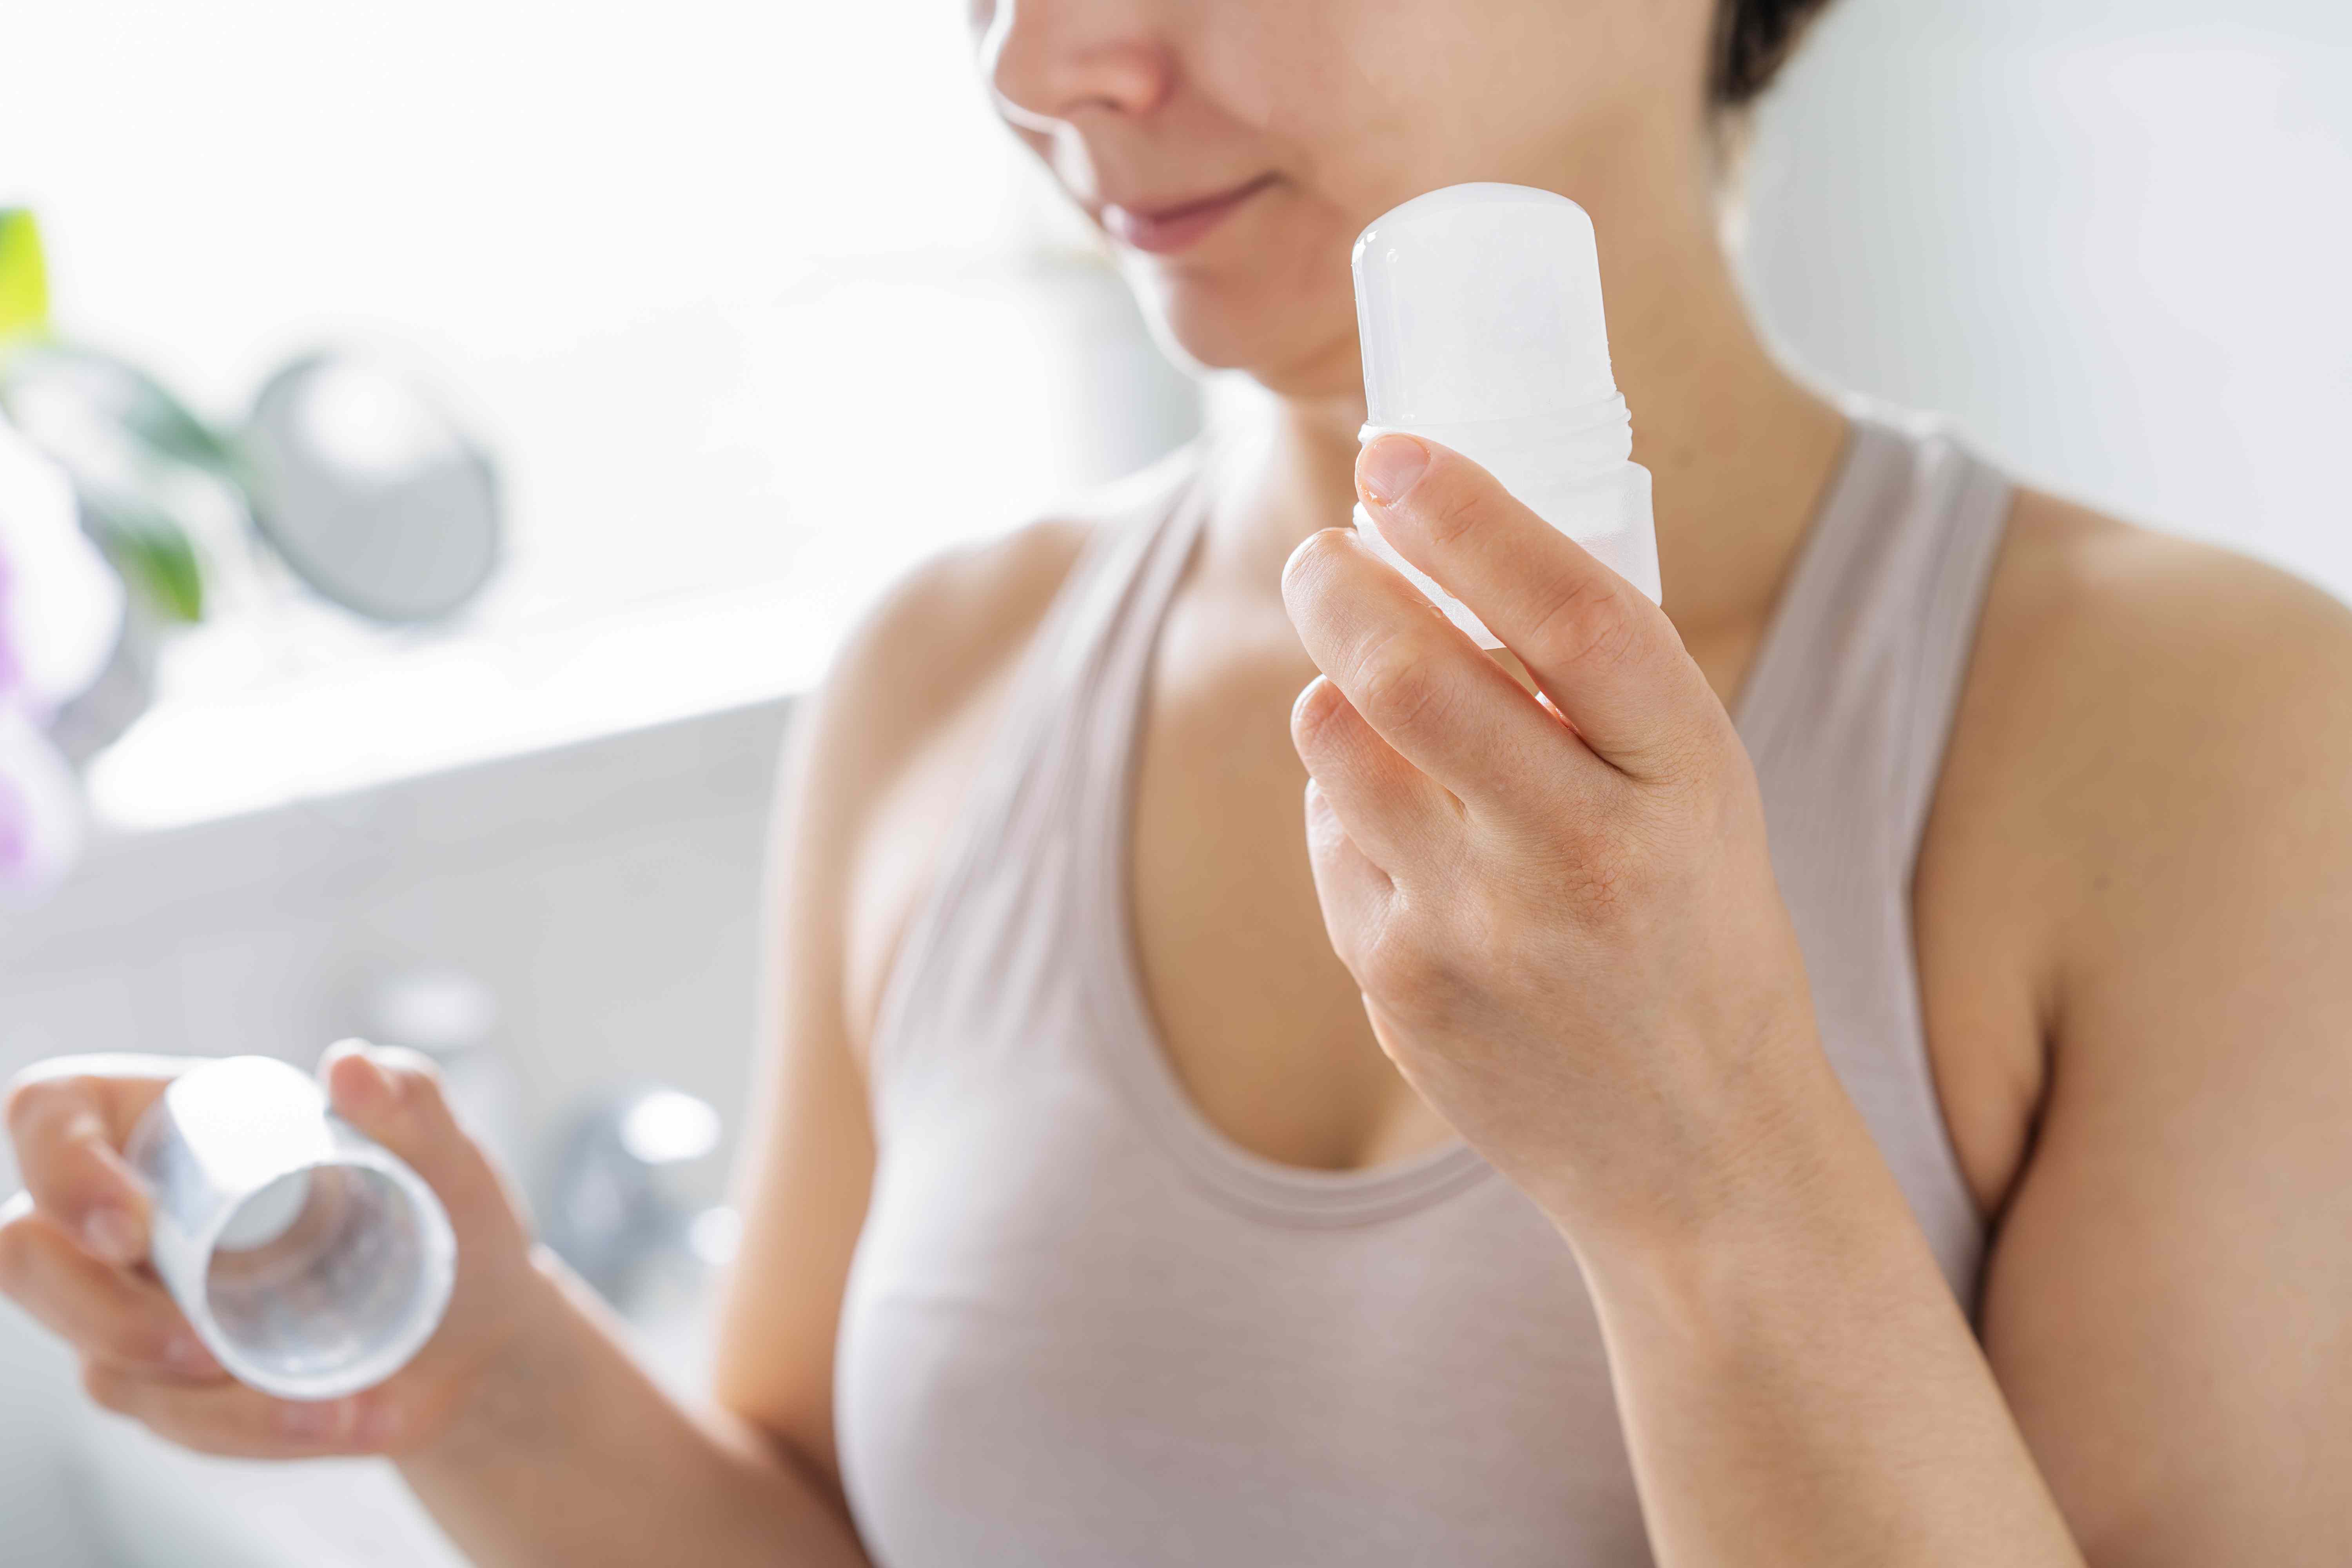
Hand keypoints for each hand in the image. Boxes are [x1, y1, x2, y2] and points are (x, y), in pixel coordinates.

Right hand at [0, 1043, 556, 1456]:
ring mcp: (138, 1305)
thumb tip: (351, 1067)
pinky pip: (178, 1424)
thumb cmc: (439, 1209)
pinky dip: (263, 1430)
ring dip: (220, 1402)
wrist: (475, 1321)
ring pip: (105, 1368)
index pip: (50, 1115)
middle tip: (205, 1347)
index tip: (132, 1227)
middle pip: (27, 1258)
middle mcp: (132, 1213)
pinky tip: (355, 1418)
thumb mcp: (442, 1151)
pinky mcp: (172, 1385)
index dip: (60, 1169)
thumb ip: (409, 1098)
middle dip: (100, 1315)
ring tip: (343, 1400)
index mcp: (171, 1123)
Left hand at [1281, 434, 1839, 1256]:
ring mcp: (1481, 930)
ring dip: (1334, 688)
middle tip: (1325, 552)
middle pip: (1412, 672)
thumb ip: (1595, 686)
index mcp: (1689, 779)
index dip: (1471, 516)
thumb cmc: (1696, 932)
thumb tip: (1437, 548)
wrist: (1701, 1152)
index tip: (1394, 451)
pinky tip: (1406, 828)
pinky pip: (1330, 836)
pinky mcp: (1400, 986)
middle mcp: (1587, 854)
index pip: (1572, 612)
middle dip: (1339, 581)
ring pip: (1338, 743)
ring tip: (1369, 691)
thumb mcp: (1701, 796)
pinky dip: (1348, 802)